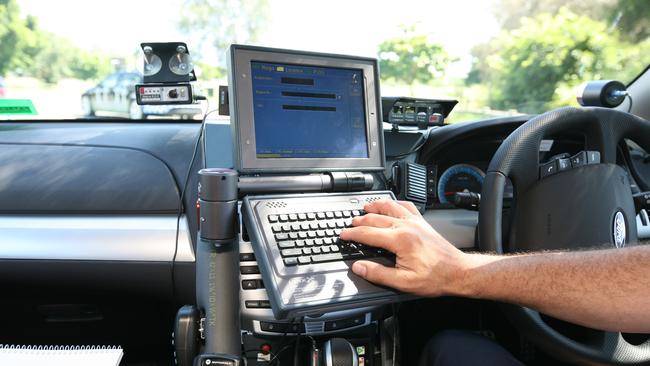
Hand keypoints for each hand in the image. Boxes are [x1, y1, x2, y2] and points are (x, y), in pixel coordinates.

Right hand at [340, 199, 469, 296]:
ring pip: (391, 207)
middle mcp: (406, 226)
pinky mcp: (423, 223)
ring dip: (376, 206)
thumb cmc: (435, 278)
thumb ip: (378, 274)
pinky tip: (392, 205)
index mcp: (399, 240)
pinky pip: (407, 206)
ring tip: (366, 207)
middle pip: (376, 218)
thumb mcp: (403, 282)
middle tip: (350, 223)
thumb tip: (359, 267)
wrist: (458, 272)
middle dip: (360, 220)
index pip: (368, 233)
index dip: (352, 234)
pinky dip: (396, 203)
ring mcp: (415, 222)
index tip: (343, 235)